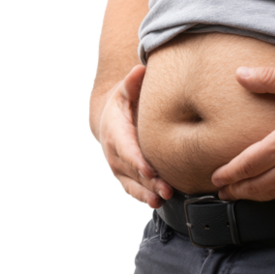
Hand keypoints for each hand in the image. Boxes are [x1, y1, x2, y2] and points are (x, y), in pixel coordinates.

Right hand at [99, 65, 173, 208]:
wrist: (108, 120)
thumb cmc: (124, 103)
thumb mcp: (126, 90)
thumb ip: (133, 83)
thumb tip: (140, 69)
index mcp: (115, 132)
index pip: (126, 148)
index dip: (137, 160)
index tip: (149, 168)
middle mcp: (114, 153)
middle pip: (132, 170)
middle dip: (148, 181)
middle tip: (166, 188)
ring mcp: (119, 167)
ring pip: (133, 184)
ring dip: (147, 193)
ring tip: (162, 199)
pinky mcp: (124, 177)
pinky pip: (133, 190)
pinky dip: (144, 198)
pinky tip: (157, 203)